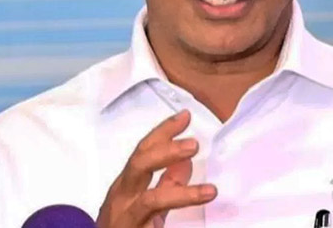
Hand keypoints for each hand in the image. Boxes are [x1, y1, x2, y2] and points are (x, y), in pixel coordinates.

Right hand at [96, 109, 216, 227]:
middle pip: (139, 166)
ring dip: (181, 193)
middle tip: (194, 144)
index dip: (163, 131)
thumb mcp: (146, 204)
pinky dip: (178, 208)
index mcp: (126, 185)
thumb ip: (167, 182)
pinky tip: (198, 209)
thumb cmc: (124, 227)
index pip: (143, 150)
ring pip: (151, 201)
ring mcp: (126, 220)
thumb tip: (186, 161)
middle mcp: (122, 199)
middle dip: (166, 152)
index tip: (185, 116)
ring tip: (210, 191)